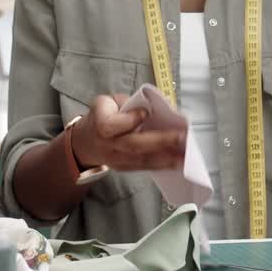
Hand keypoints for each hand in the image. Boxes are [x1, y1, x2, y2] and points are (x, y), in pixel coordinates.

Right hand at [70, 94, 185, 171]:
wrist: (85, 142)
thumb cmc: (102, 115)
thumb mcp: (108, 102)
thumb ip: (128, 103)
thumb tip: (155, 106)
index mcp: (100, 124)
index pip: (113, 125)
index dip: (130, 119)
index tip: (146, 112)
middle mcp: (108, 145)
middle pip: (133, 145)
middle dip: (160, 141)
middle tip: (181, 136)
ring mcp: (116, 160)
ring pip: (142, 160)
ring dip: (167, 157)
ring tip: (186, 153)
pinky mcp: (124, 168)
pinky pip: (145, 167)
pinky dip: (163, 165)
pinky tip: (178, 162)